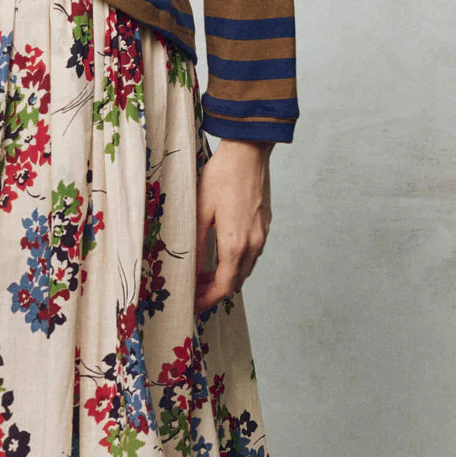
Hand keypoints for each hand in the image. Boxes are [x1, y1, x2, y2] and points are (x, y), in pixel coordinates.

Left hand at [194, 136, 273, 312]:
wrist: (249, 151)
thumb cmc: (221, 177)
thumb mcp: (199, 211)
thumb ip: (196, 245)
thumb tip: (190, 270)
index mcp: (235, 245)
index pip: (223, 287)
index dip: (207, 300)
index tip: (193, 305)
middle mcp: (253, 245)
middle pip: (235, 283)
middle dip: (214, 291)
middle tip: (193, 291)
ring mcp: (262, 236)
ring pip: (244, 270)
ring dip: (225, 278)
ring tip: (203, 275)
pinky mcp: (265, 226)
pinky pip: (251, 255)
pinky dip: (235, 264)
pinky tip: (220, 256)